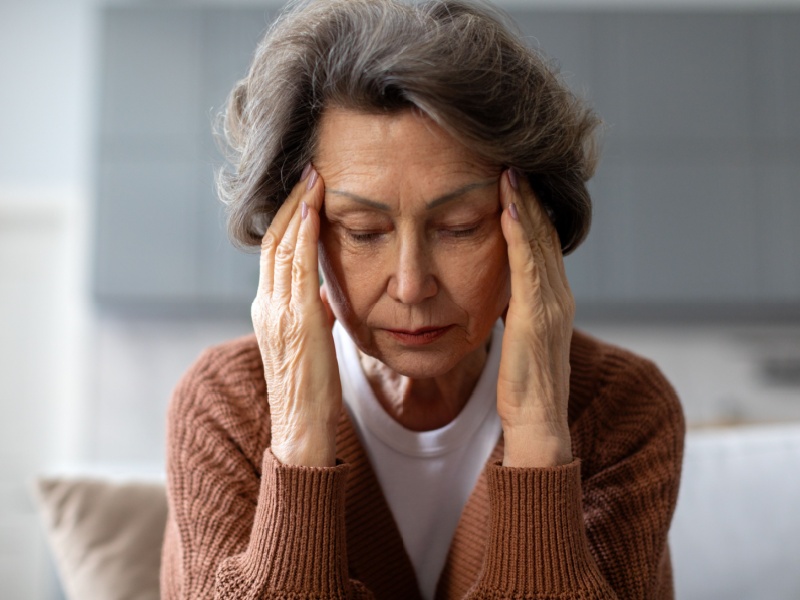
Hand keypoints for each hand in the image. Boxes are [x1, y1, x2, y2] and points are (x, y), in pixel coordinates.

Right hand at [251, 166, 339, 466]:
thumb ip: (315, 313)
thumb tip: (327, 293)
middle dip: (292, 202)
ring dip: (299, 208)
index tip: (305, 191)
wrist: (301, 426)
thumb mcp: (311, 342)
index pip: (274, 253)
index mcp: (269, 310)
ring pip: (283, 246)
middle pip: (274, 241)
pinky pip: (298, 265)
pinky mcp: (296, 318)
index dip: (288, 219)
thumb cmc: (310, 389)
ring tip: (314, 178)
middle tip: (308, 170)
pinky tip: (315, 210)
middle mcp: (267, 305)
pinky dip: (305, 234)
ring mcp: (277, 311)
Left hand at [497, 169, 573, 467]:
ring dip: (525, 202)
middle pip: (544, 234)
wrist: (537, 423)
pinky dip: (519, 229)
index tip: (514, 179)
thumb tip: (498, 292)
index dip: (531, 210)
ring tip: (510, 169)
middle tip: (515, 159)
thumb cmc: (523, 386)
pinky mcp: (538, 313)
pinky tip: (508, 203)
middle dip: (530, 196)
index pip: (541, 244)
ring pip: (539, 241)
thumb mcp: (519, 339)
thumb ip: (514, 311)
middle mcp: (559, 295)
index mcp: (552, 300)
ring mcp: (552, 303)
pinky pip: (528, 261)